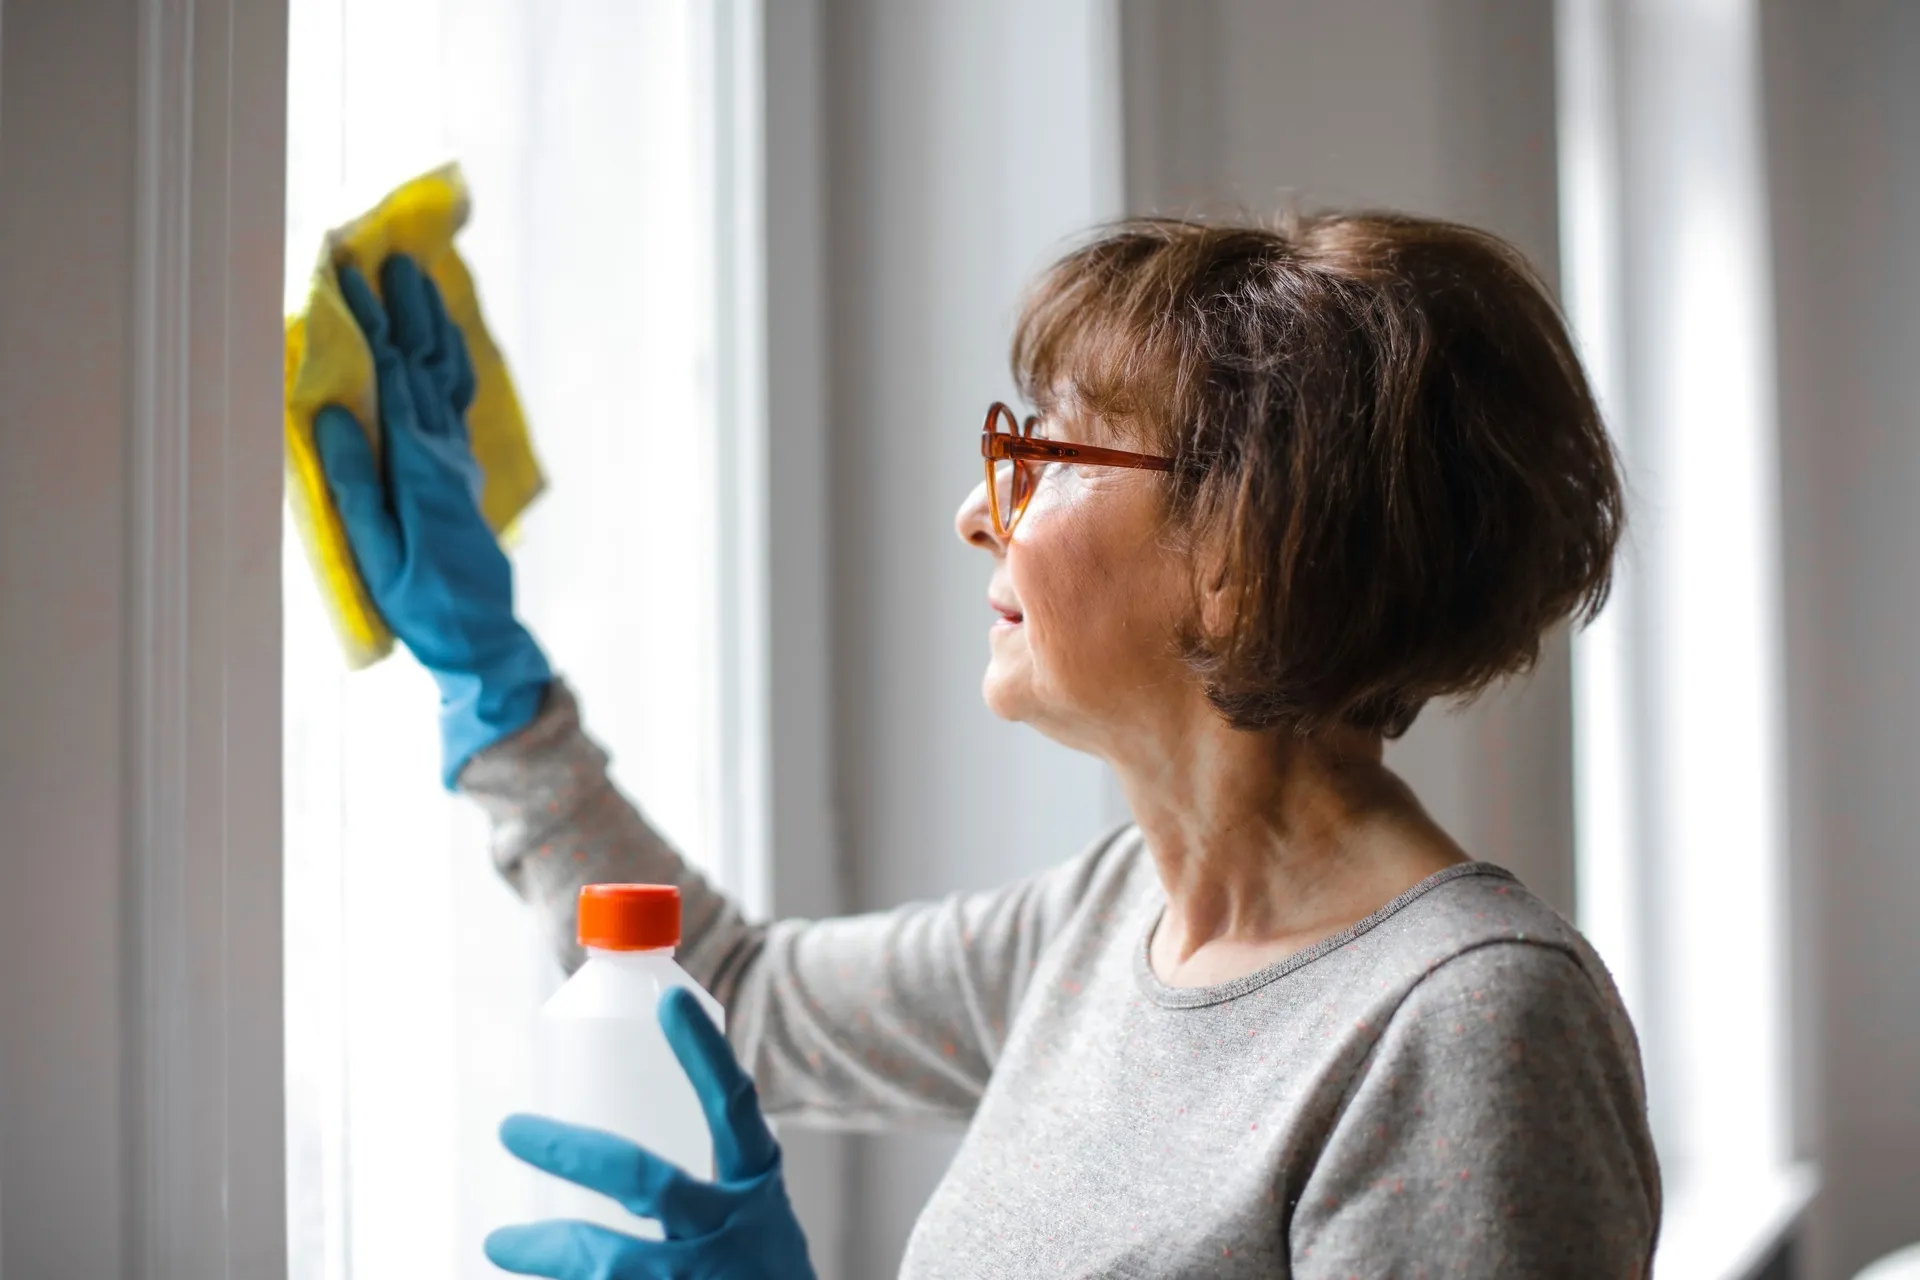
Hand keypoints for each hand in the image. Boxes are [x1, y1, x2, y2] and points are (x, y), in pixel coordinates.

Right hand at [313, 255, 550, 786]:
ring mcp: (458, 460)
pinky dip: (449, 362)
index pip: (391, 374)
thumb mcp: (375, 548)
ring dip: (434, 327)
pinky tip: (443, 347)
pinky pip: (457, 402)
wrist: (480, 635)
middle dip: (407, 307)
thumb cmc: (419, 602)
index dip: (370, 320)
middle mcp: (444, 451)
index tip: (346, 273)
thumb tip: (333, 411)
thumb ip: (354, 480)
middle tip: (390, 255)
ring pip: (448, 377)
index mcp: (417, 463)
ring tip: (422, 282)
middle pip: (426, 363)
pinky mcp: (463, 474)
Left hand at [486, 988, 815, 1279]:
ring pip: (613, 1264)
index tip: (672, 999)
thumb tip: (603, 1143)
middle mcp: (733, 1229)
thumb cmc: (754, 1268)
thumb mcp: (749, 1213)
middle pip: (647, 1182)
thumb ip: (698, 1181)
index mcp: (755, 1184)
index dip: (705, 1055)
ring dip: (550, 1251)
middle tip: (512, 1129)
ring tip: (500, 1240)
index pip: (734, 1108)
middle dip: (573, 1152)